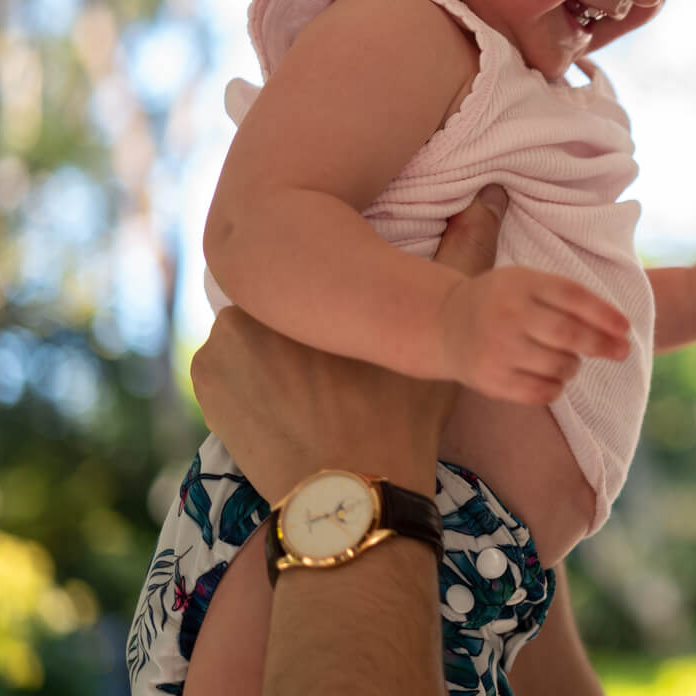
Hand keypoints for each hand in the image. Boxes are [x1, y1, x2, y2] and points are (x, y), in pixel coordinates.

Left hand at [192, 186, 510, 499]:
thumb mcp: (435, 338)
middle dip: (300, 334)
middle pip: (280, 309)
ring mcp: (219, 351)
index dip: (331, 304)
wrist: (354, 499)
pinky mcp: (204, 391)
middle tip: (335, 375)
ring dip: (271, 359)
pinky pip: (226, 376)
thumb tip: (491, 195)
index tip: (348, 337)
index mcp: (305, 287)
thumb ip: (462, 259)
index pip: (311, 275)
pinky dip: (247, 390)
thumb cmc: (399, 417)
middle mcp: (251, 307)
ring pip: (251, 341)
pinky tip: (283, 412)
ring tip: (309, 396)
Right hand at [436, 264, 631, 405]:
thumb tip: (617, 327)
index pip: (572, 297)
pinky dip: (557, 387)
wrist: (445, 324)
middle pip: (569, 334)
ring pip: (560, 366)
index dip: (604, 314)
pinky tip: (551, 376)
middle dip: (603, 345)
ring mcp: (498, 350)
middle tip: (622, 352)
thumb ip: (566, 297)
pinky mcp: (492, 380)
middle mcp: (508, 315)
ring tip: (567, 359)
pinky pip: (542, 392)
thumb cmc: (501, 301)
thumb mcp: (526, 282)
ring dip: (575, 365)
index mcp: (521, 284)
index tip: (626, 328)